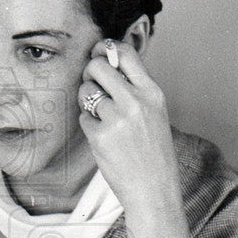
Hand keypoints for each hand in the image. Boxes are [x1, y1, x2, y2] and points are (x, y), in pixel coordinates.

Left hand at [78, 40, 181, 215]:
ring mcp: (117, 118)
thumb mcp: (155, 113)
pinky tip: (102, 137)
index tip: (98, 54)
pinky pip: (83, 118)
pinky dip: (88, 125)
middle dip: (89, 73)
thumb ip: (135, 89)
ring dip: (86, 101)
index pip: (125, 53)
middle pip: (97, 66)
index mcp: (152, 92)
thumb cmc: (154, 153)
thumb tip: (107, 63)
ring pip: (86, 92)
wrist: (154, 189)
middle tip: (92, 85)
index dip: (106, 49)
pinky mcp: (100, 136)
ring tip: (100, 116)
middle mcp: (135, 101)